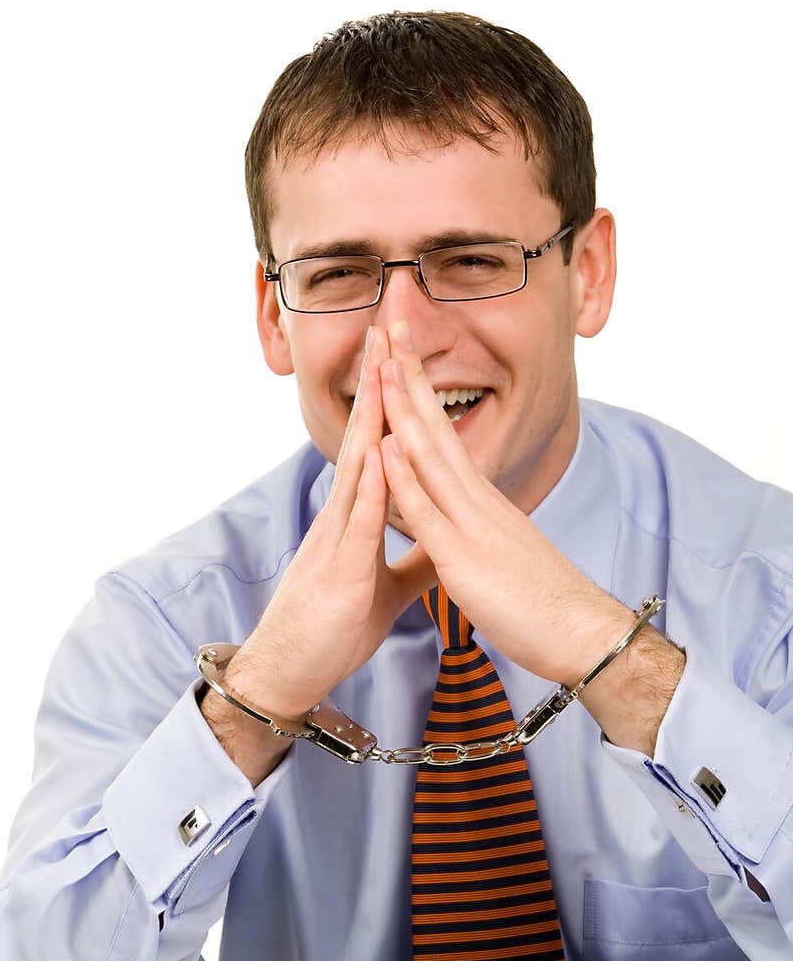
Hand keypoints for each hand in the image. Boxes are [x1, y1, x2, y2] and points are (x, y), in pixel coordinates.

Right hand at [230, 326, 435, 718]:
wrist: (293, 672)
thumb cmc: (334, 630)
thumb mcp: (386, 590)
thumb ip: (414, 563)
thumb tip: (441, 545)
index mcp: (357, 518)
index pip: (377, 446)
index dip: (392, 401)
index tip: (403, 354)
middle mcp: (343, 516)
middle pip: (363, 437)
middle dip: (376, 383)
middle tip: (387, 327)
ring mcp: (338, 539)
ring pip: (356, 467)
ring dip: (370, 417)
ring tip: (382, 368)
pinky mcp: (339, 569)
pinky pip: (356, 522)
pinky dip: (370, 487)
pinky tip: (379, 454)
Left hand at [377, 322, 633, 685]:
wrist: (581, 635)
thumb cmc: (541, 605)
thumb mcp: (502, 557)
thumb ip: (476, 535)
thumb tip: (458, 527)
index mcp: (484, 502)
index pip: (445, 436)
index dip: (420, 394)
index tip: (400, 355)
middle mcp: (479, 501)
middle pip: (437, 428)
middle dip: (409, 377)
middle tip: (390, 325)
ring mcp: (473, 525)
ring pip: (430, 457)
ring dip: (402, 409)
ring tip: (379, 364)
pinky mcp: (465, 559)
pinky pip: (430, 512)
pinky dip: (405, 477)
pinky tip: (385, 446)